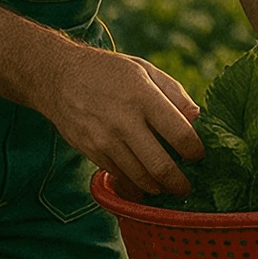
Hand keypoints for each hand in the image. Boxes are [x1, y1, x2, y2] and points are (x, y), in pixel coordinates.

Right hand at [37, 49, 205, 197]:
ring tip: (166, 187)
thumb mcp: (145, 70)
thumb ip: (174, 94)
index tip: (198, 155)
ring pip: (138, 178)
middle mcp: (124, 122)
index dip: (195, 150)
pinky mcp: (90, 151)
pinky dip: (133, 183)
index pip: (180, 134)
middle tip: (186, 188)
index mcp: (144, 98)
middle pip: (160, 166)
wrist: (58, 77)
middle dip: (178, 183)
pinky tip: (142, 182)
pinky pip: (118, 175)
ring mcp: (105, 140)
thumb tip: (197, 117)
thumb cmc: (109, 72)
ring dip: (156, 188)